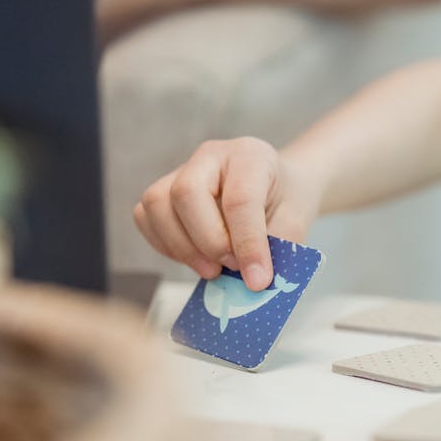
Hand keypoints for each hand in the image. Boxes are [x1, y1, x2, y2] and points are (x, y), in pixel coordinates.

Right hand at [133, 137, 321, 290]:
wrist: (276, 189)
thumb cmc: (284, 204)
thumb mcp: (295, 223)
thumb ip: (276, 251)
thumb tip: (252, 284)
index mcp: (251, 156)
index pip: (240, 199)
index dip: (247, 244)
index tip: (257, 279)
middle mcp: (211, 156)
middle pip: (187, 193)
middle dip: (208, 242)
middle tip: (231, 269)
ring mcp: (181, 170)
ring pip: (157, 203)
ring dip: (181, 247)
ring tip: (212, 269)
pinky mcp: (163, 190)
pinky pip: (145, 217)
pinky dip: (165, 245)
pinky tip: (193, 258)